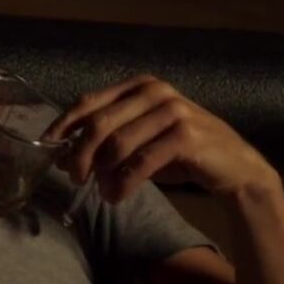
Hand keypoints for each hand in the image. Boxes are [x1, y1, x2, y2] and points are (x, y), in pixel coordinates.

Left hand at [42, 74, 278, 202]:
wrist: (235, 168)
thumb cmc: (180, 153)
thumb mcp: (139, 140)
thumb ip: (106, 140)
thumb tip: (62, 154)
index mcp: (139, 86)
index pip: (89, 102)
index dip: (64, 124)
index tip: (48, 146)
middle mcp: (155, 92)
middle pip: (98, 124)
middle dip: (79, 154)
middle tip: (74, 178)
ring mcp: (173, 111)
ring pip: (117, 144)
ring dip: (102, 174)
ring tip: (103, 193)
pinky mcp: (186, 135)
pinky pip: (141, 162)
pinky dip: (123, 183)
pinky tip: (117, 197)